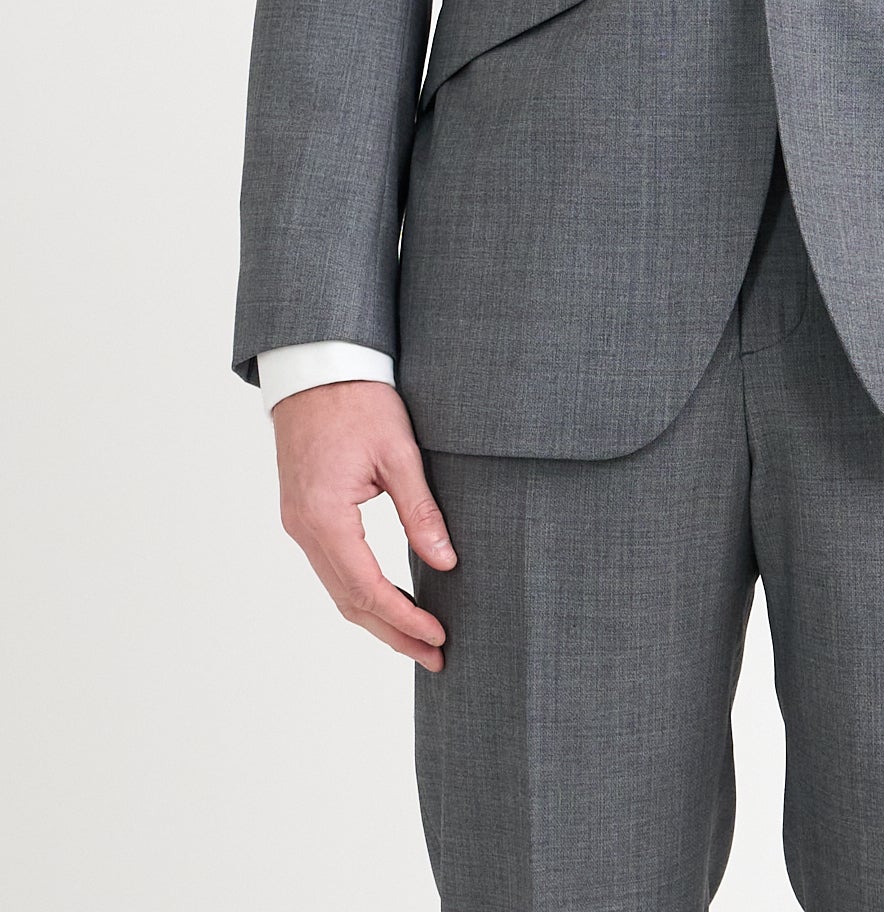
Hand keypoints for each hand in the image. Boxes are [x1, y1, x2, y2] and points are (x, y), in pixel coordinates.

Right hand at [272, 380, 457, 669]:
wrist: (316, 367)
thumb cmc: (358, 401)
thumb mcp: (399, 452)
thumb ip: (421, 511)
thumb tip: (445, 562)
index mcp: (325, 516)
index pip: (367, 588)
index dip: (404, 618)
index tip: (439, 636)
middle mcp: (304, 528)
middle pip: (349, 600)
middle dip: (393, 632)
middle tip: (435, 656)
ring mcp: (299, 523)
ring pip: (338, 588)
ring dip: (376, 617)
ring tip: (418, 639)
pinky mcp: (304, 514)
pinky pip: (332, 567)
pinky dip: (361, 591)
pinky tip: (388, 600)